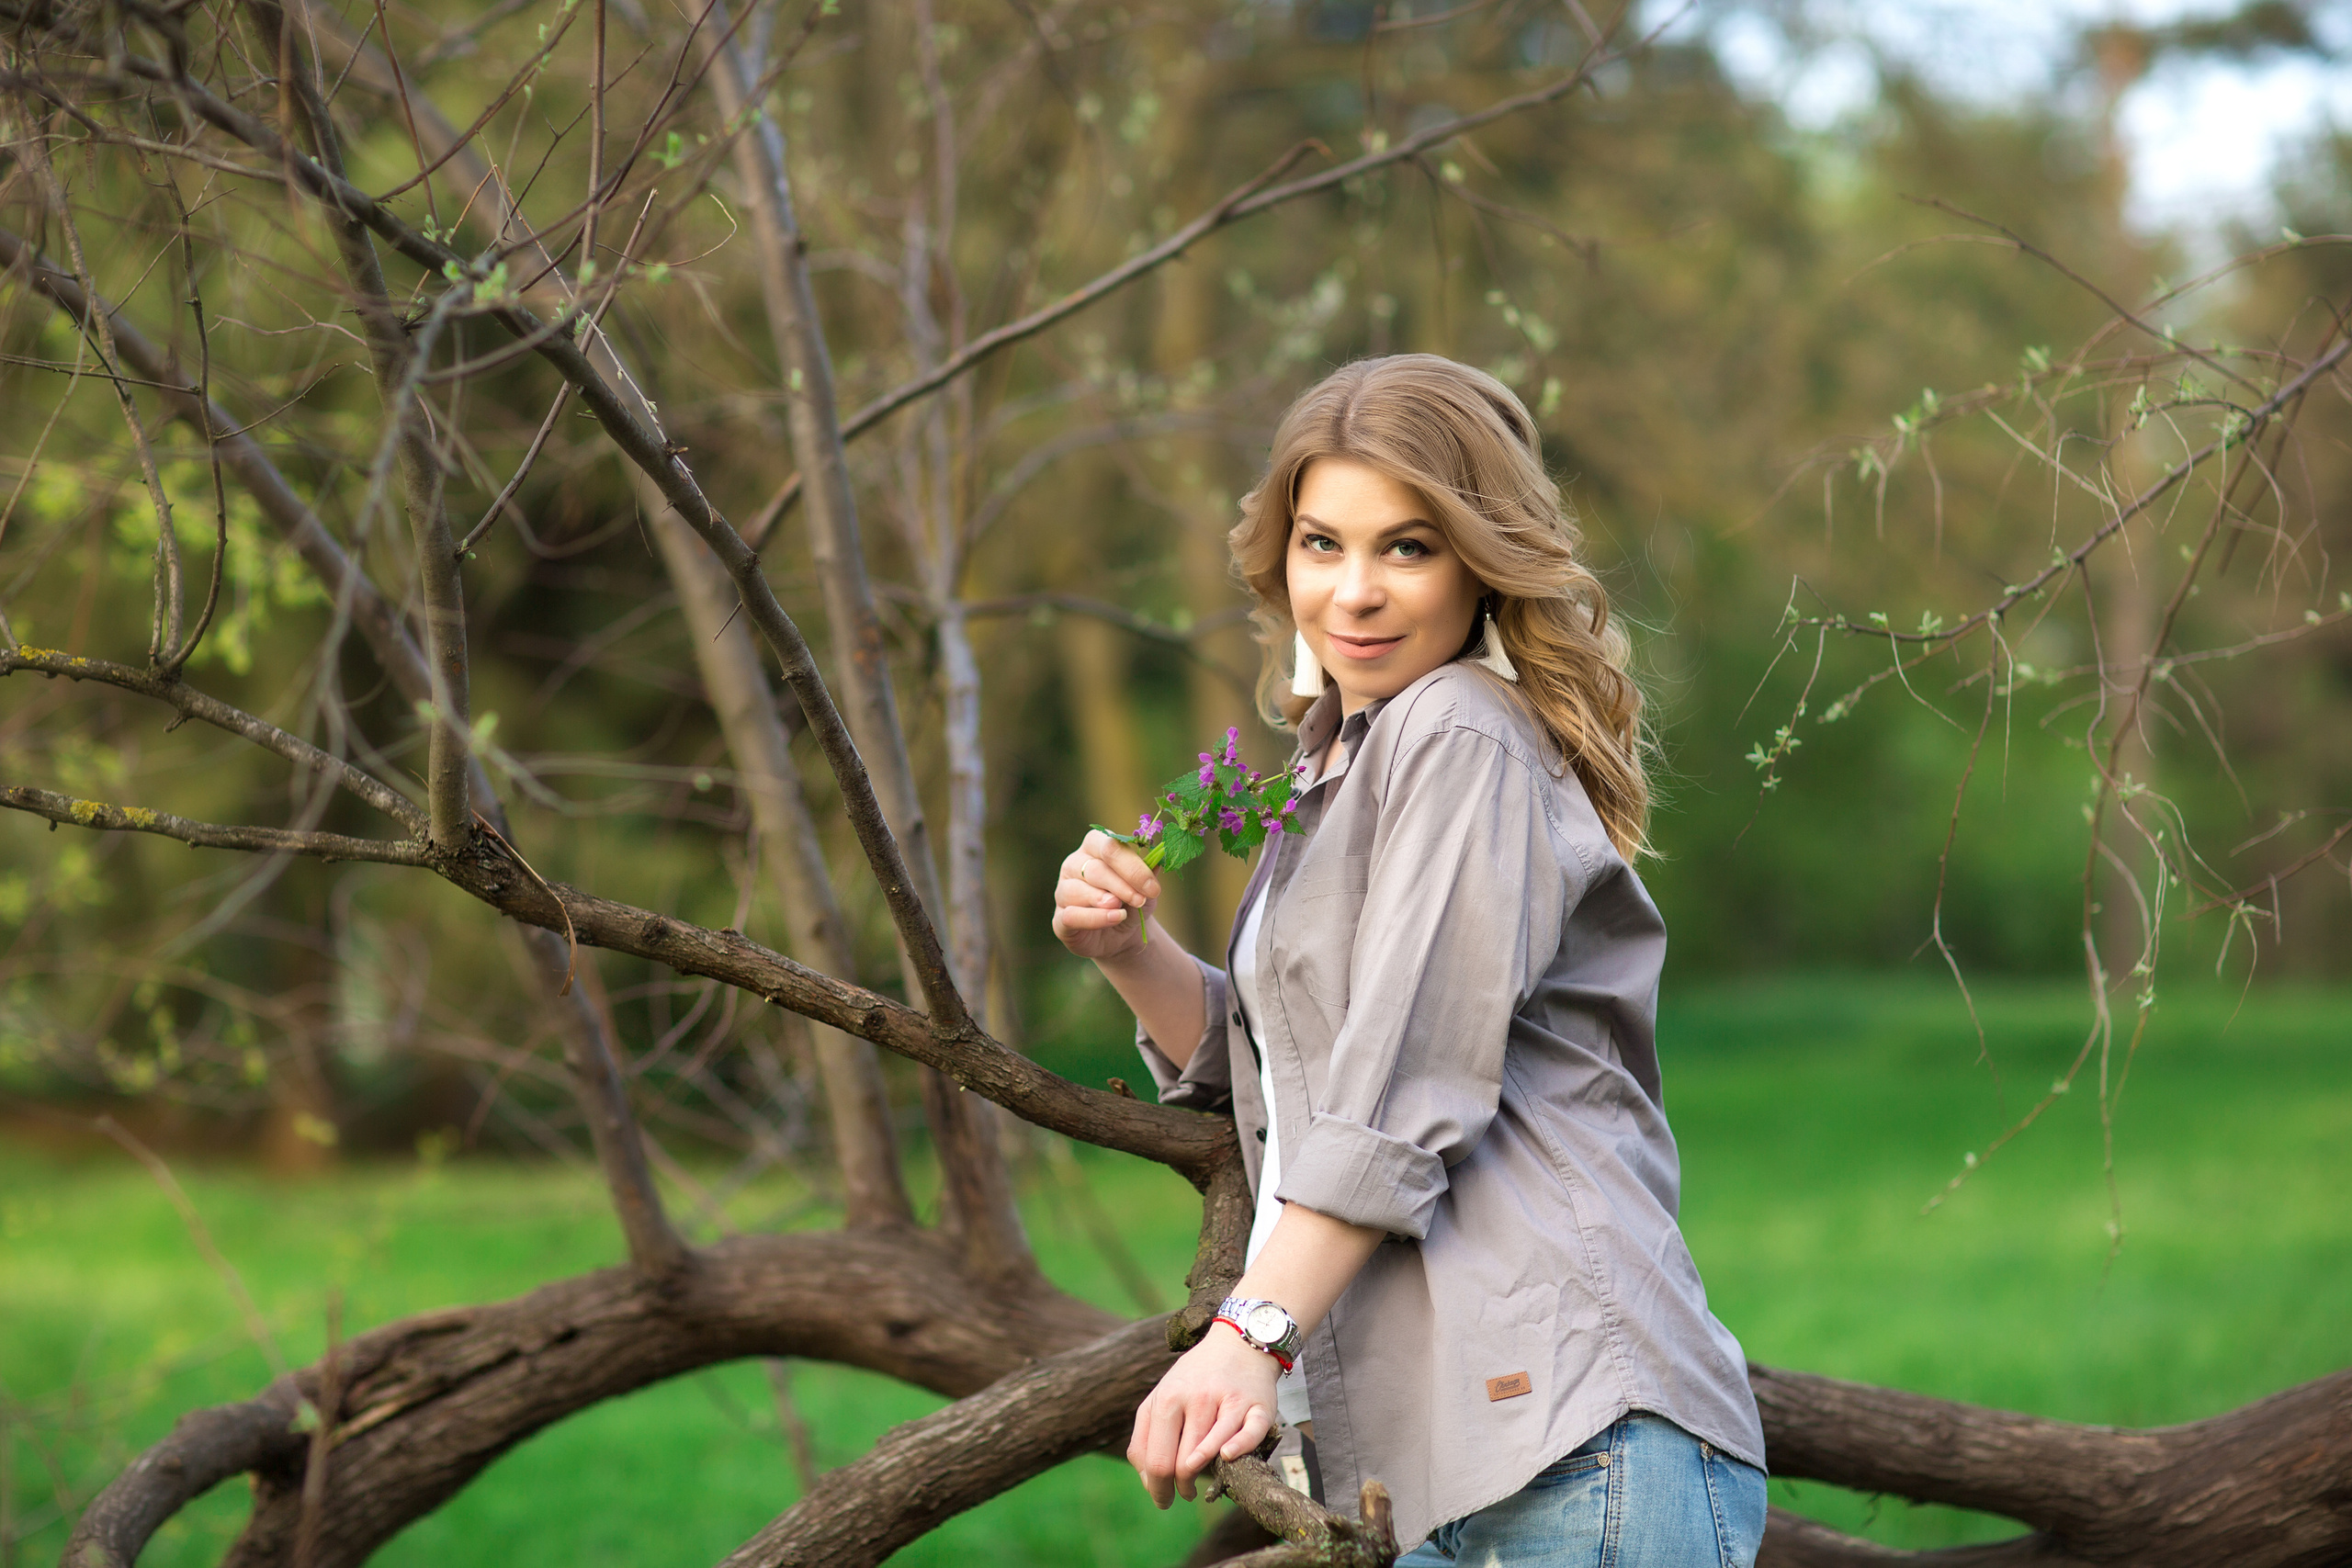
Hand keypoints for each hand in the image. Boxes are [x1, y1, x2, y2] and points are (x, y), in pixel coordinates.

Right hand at [1050, 828, 1161, 961]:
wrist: (1121, 934)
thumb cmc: (1131, 902)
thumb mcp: (1145, 887)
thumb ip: (1149, 873)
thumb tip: (1158, 861)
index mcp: (1095, 846)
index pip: (1110, 847)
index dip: (1132, 866)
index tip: (1152, 887)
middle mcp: (1074, 864)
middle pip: (1095, 869)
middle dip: (1122, 885)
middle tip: (1141, 900)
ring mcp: (1063, 890)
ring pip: (1079, 890)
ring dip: (1105, 900)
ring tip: (1123, 910)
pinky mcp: (1060, 917)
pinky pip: (1072, 915)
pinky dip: (1095, 918)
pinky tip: (1114, 918)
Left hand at [1127, 1320, 1280, 1507]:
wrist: (1238, 1343)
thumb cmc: (1194, 1379)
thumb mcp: (1161, 1397)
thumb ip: (1146, 1436)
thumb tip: (1148, 1480)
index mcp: (1167, 1399)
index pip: (1156, 1460)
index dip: (1157, 1489)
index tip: (1162, 1499)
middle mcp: (1196, 1398)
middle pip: (1182, 1463)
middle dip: (1180, 1488)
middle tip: (1182, 1494)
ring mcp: (1227, 1400)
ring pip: (1210, 1452)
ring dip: (1201, 1478)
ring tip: (1197, 1487)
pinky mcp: (1257, 1405)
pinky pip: (1248, 1435)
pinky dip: (1237, 1449)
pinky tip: (1226, 1458)